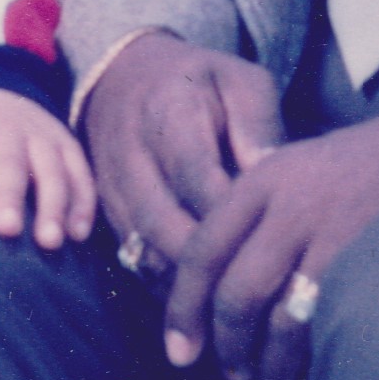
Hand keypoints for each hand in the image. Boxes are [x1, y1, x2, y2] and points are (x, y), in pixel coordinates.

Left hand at [0, 84, 100, 249]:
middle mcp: (3, 130)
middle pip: (8, 161)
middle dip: (9, 193)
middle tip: (7, 229)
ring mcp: (39, 137)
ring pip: (51, 169)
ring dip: (55, 204)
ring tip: (52, 242)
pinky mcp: (66, 147)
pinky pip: (80, 174)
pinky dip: (83, 203)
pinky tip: (80, 235)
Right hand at [79, 33, 281, 273]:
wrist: (123, 76)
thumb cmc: (199, 82)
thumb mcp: (239, 81)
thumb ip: (258, 125)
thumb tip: (274, 175)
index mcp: (169, 113)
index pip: (196, 176)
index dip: (230, 214)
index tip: (269, 240)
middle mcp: (131, 154)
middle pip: (162, 224)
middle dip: (208, 262)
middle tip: (254, 286)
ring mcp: (111, 187)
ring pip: (143, 250)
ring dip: (186, 283)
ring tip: (232, 303)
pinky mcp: (104, 211)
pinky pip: (132, 258)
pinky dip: (166, 283)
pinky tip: (205, 297)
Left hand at [163, 87, 378, 379]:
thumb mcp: (314, 167)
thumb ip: (273, 210)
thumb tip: (242, 275)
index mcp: (266, 175)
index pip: (203, 248)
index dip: (183, 305)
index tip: (178, 346)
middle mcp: (284, 201)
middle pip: (229, 289)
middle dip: (219, 342)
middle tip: (222, 372)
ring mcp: (323, 229)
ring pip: (266, 314)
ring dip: (259, 361)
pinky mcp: (360, 256)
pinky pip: (313, 322)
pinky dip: (299, 359)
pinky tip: (303, 377)